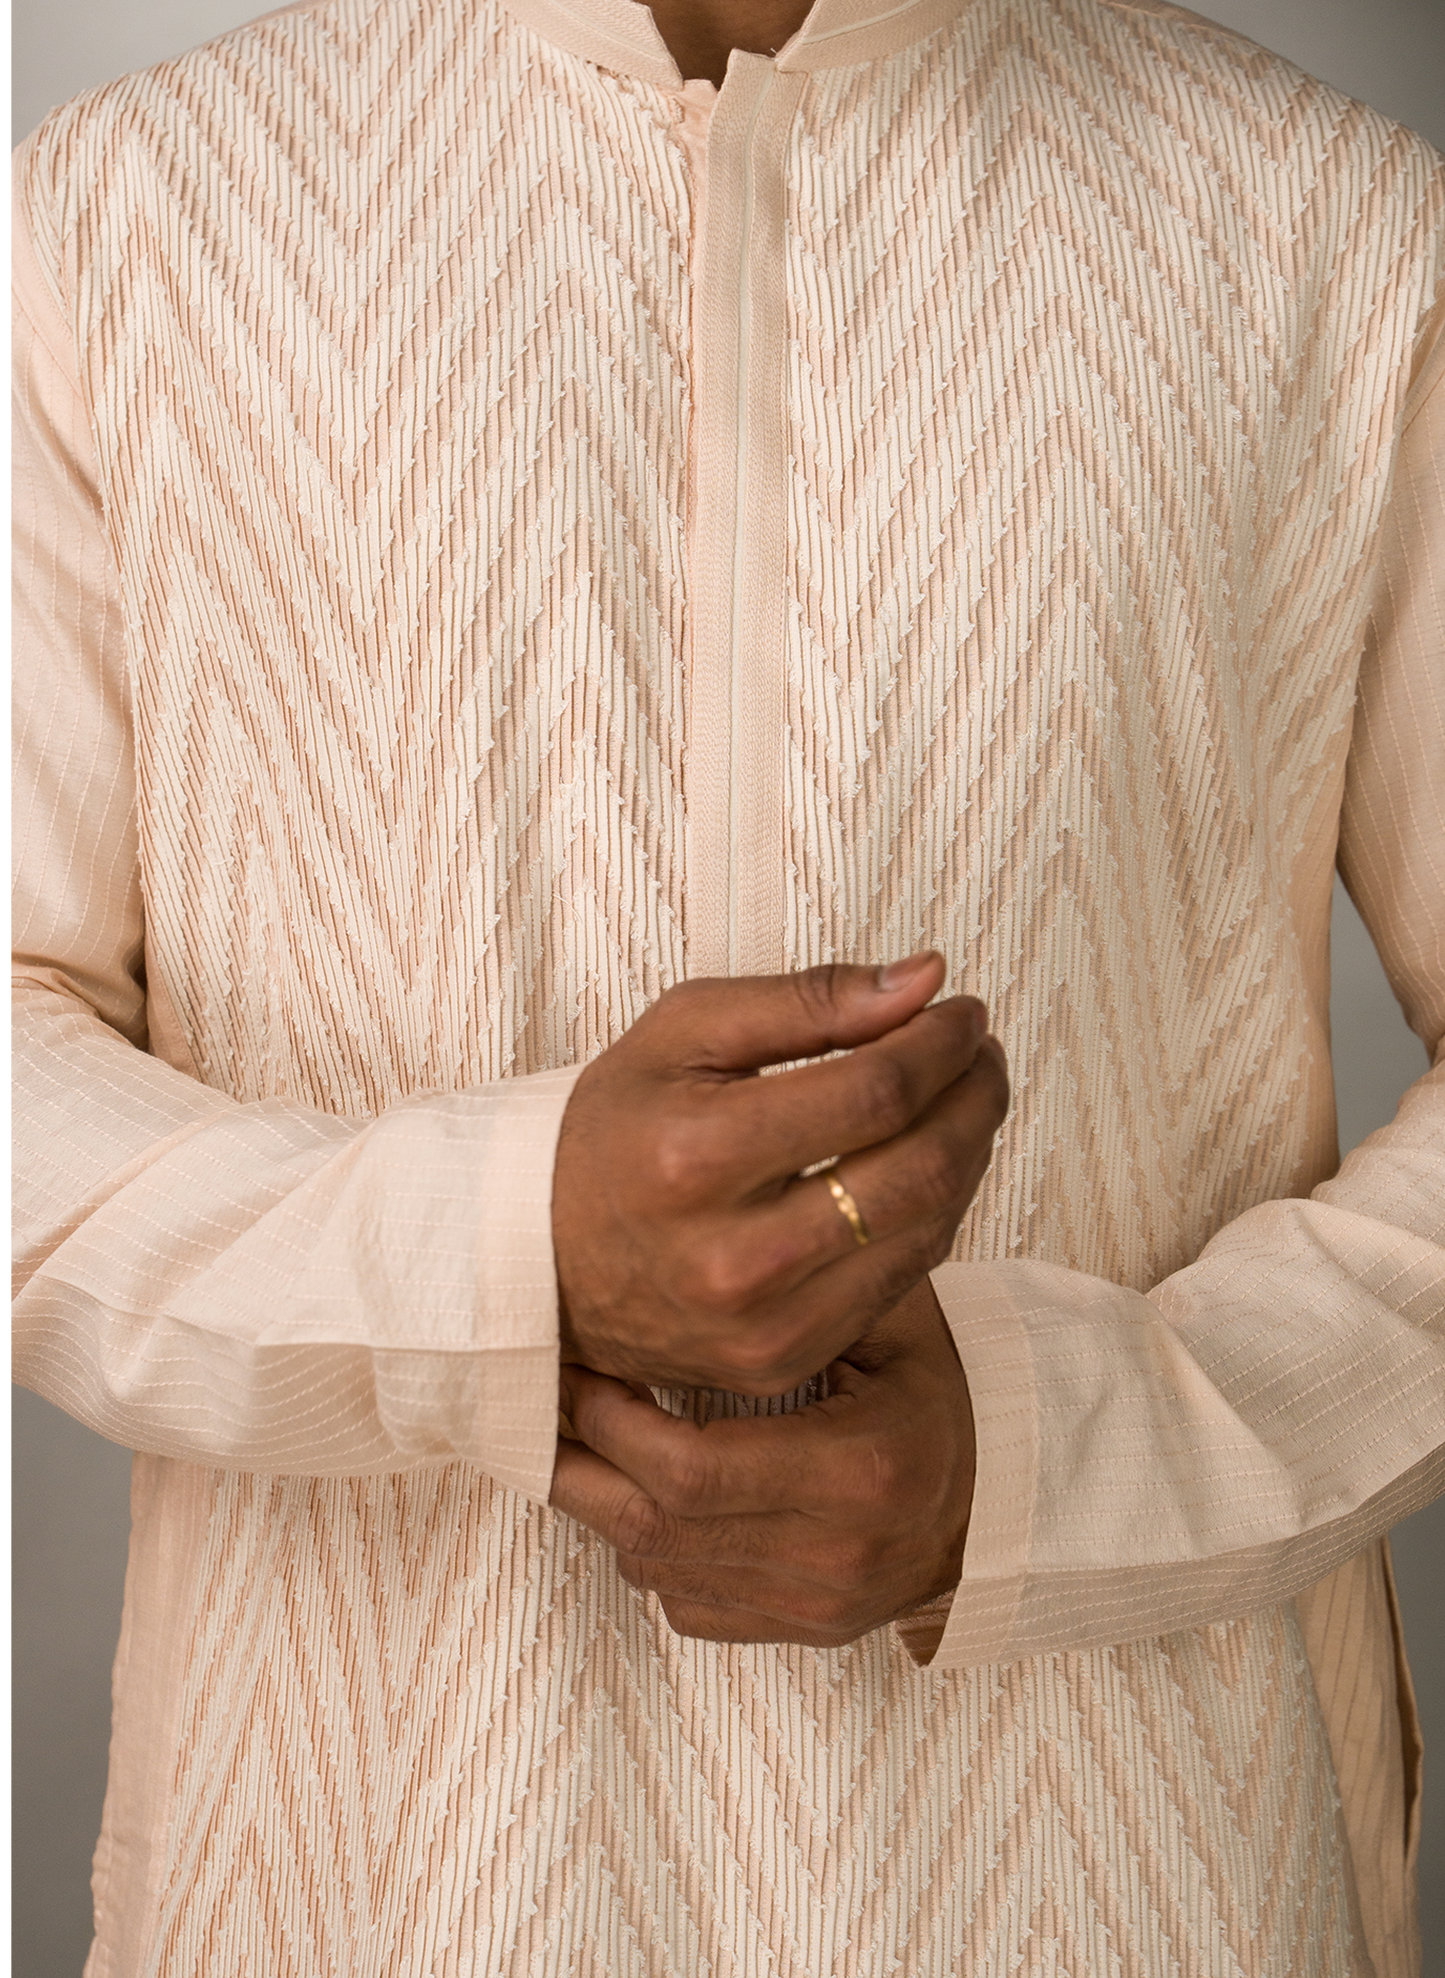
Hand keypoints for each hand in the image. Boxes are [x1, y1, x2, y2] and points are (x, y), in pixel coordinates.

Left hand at [550, 1280, 974, 1646]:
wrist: (1009, 1492)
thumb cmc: (943, 1388)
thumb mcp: (894, 1322)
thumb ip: (808, 1293)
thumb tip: (688, 1255)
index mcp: (859, 1470)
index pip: (691, 1471)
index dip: (615, 1426)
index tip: (583, 1373)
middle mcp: (835, 1554)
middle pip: (657, 1529)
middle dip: (581, 1467)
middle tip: (545, 1407)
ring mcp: (817, 1604)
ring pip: (658, 1571)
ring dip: (604, 1507)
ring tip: (577, 1440)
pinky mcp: (805, 1632)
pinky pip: (685, 1608)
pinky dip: (649, 1554)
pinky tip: (645, 1495)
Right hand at [551, 953, 1008, 1393]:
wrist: (540, 1257)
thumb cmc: (613, 1129)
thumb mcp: (682, 1032)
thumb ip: (807, 1000)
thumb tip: (926, 979)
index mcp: (698, 1155)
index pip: (874, 1092)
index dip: (942, 1046)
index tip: (964, 1012)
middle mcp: (734, 1256)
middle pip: (919, 1170)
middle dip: (976, 1096)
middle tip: (981, 1053)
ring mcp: (763, 1323)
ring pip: (926, 1229)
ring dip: (969, 1152)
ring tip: (964, 1098)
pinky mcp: (782, 1361)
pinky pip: (900, 1283)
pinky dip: (932, 1215)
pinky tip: (924, 1167)